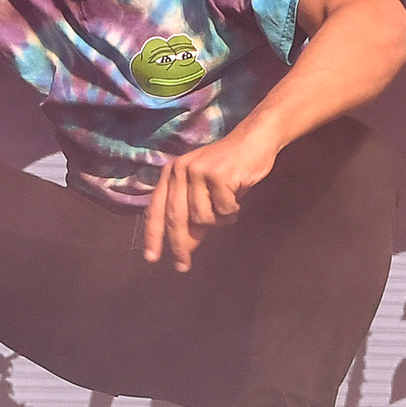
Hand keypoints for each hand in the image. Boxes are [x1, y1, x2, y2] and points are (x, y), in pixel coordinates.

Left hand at [144, 126, 279, 270]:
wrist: (254, 141)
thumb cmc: (229, 169)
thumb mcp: (203, 191)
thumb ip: (191, 214)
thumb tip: (184, 247)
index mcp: (171, 173)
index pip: (157, 209)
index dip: (153, 236)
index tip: (152, 259)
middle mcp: (180, 170)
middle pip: (176, 218)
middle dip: (180, 245)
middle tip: (183, 266)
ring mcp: (198, 171)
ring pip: (202, 218)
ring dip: (218, 220)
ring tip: (227, 206)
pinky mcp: (218, 175)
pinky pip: (223, 210)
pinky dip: (232, 210)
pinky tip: (236, 196)